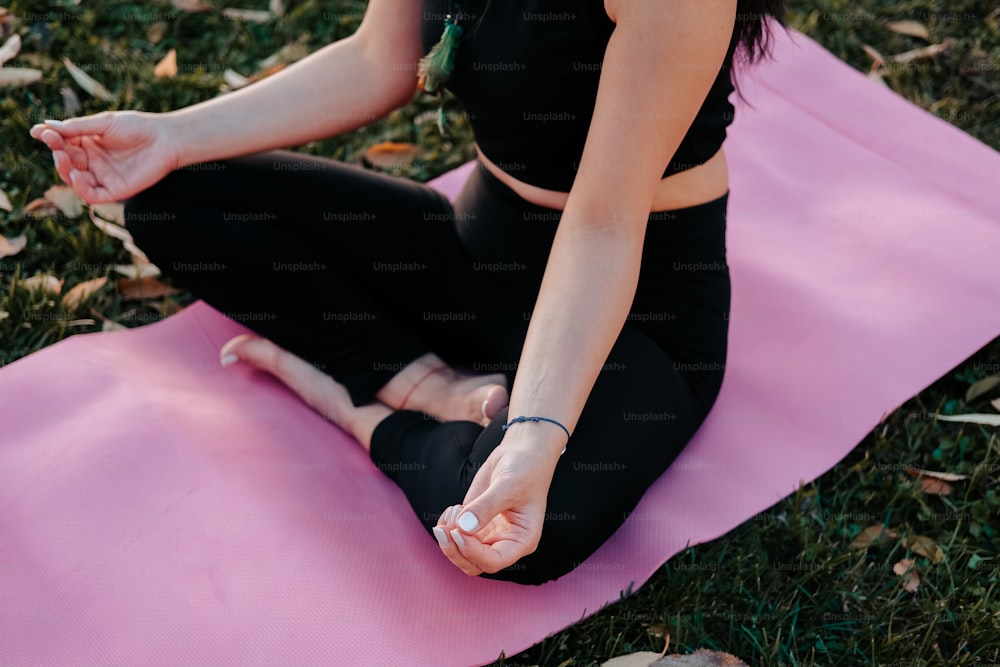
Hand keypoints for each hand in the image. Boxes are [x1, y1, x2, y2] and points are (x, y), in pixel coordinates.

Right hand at [28, 110, 181, 203]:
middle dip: (57, 153)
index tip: (42, 132)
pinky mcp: (114, 191)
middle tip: (55, 143)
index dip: (51, 139)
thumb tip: (44, 127)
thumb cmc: (137, 127)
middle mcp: (93, 162)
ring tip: (64, 158)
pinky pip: (91, 196)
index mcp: (88, 144)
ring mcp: (103, 177)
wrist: (166, 140)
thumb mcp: (104, 124)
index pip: (62, 144)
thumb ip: (77, 128)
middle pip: (66, 162)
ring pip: (74, 180)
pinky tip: (78, 176)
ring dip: (65, 170)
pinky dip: (81, 188)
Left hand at [433, 428, 562, 575]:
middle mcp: (505, 542)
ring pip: (462, 553)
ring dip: (449, 539)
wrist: (522, 453)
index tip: (459, 531)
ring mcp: (489, 533)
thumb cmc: (525, 469)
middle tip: (443, 529)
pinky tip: (451, 510)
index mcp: (522, 540)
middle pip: (474, 563)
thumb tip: (463, 527)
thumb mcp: (508, 486)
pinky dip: (448, 526)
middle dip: (455, 550)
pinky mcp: (476, 522)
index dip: (473, 552)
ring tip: (453, 510)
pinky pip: (457, 536)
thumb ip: (486, 507)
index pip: (495, 561)